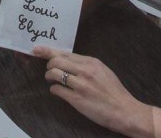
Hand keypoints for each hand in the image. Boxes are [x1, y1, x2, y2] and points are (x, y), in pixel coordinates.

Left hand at [33, 46, 151, 135]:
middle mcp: (85, 71)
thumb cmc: (114, 91)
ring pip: (54, 74)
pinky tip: (56, 91)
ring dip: (49, 76)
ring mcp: (80, 85)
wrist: (123, 110)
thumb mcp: (103, 71)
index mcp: (91, 62)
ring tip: (50, 80)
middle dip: (48, 65)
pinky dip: (53, 89)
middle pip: (56, 61)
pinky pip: (57, 90)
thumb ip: (87, 65)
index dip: (48, 52)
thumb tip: (69, 61)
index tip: (37, 50)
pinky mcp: (76, 99)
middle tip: (49, 70)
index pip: (65, 53)